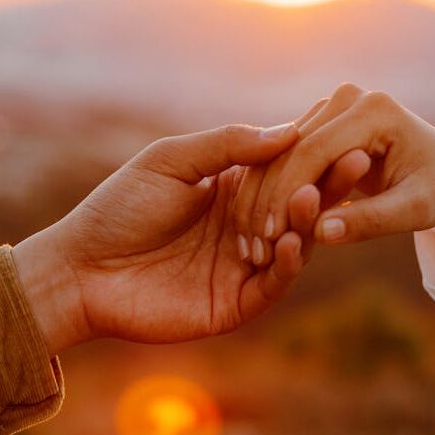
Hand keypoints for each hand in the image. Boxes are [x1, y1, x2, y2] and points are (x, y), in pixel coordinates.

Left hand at [12, 120, 364, 353]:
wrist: (80, 270)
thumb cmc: (117, 209)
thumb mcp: (169, 162)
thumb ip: (226, 145)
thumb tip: (289, 130)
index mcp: (231, 190)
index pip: (285, 170)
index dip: (313, 153)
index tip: (342, 130)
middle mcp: (245, 227)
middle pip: (298, 206)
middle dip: (327, 185)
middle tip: (355, 161)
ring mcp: (242, 267)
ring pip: (293, 244)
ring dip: (308, 222)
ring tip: (315, 197)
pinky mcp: (234, 304)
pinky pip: (272, 284)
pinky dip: (287, 264)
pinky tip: (292, 241)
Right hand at [240, 83, 434, 267]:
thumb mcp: (415, 211)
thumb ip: (370, 221)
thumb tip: (321, 234)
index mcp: (374, 109)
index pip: (314, 150)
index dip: (289, 194)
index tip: (273, 236)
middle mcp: (348, 98)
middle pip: (290, 149)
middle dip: (269, 198)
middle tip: (254, 245)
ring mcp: (332, 106)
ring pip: (279, 153)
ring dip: (261, 196)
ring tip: (252, 241)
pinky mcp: (321, 122)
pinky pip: (284, 156)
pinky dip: (269, 190)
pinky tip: (259, 226)